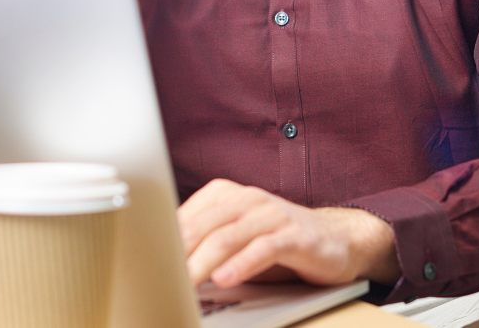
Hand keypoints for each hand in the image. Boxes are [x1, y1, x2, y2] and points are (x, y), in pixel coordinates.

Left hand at [177, 179, 399, 288]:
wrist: (336, 240)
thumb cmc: (277, 241)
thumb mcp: (236, 237)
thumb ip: (203, 242)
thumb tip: (160, 263)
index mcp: (226, 195)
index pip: (185, 217)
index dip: (162, 241)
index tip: (143, 264)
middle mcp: (247, 199)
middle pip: (201, 227)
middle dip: (176, 255)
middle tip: (157, 279)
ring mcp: (272, 214)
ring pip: (227, 237)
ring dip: (202, 263)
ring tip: (184, 283)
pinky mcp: (294, 235)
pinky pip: (263, 248)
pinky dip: (241, 264)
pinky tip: (225, 279)